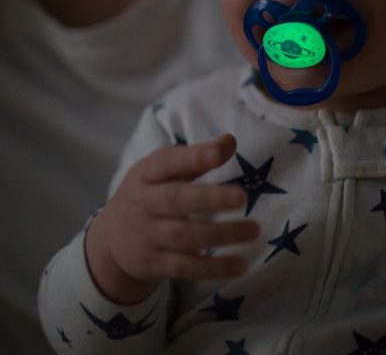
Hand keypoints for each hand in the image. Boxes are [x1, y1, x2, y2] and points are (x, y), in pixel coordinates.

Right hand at [85, 134, 258, 303]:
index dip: (194, 157)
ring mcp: (147, 236)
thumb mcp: (164, 169)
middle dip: (210, 199)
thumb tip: (230, 141)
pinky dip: (214, 268)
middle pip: (176, 200)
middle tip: (242, 197)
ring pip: (185, 237)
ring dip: (222, 235)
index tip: (220, 153)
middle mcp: (144, 203)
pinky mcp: (154, 264)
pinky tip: (241, 264)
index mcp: (148, 173)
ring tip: (253, 230)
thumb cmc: (149, 193)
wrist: (109, 239)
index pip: (168, 162)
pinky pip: (186, 268)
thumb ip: (197, 156)